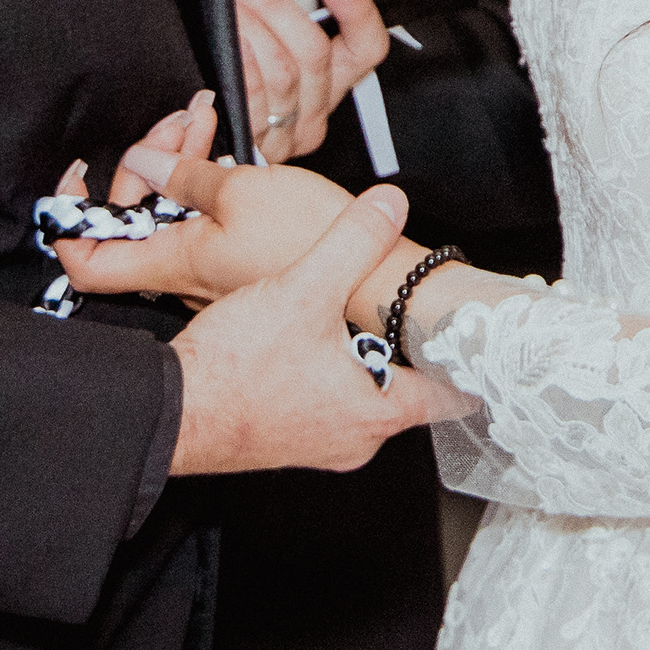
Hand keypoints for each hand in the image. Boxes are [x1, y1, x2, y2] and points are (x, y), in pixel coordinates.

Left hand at [52, 138, 350, 303]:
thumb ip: (185, 175)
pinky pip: (202, 219)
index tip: (80, 173)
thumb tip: (142, 162)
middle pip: (131, 220)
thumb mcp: (243, 190)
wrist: (373, 281)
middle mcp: (183, 273)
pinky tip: (229, 153)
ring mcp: (211, 270)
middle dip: (147, 160)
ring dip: (179, 162)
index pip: (86, 259)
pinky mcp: (239, 260)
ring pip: (169, 214)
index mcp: (172, 260)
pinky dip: (205, 180)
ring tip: (207, 124)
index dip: (70, 220)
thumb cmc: (311, 242)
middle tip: (181, 125)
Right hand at [164, 182, 478, 473]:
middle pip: (406, 390)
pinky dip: (326, 371)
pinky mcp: (289, 438)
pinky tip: (305, 340)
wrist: (171, 411)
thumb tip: (390, 205)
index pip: (452, 395)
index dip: (466, 360)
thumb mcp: (303, 288)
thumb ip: (352, 240)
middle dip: (404, 348)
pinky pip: (326, 402)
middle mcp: (354, 439)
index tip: (478, 336)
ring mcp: (320, 444)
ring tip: (353, 318)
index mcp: (376, 413)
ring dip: (360, 358)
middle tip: (408, 310)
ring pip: (363, 394)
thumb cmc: (232, 371)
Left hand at [234, 0, 387, 157]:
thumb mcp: (271, 39)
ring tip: (226, 8)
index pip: (367, 46)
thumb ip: (281, 10)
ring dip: (249, 31)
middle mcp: (320, 108)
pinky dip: (240, 70)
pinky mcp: (259, 148)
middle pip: (314, 52)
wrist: (204, 133)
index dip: (358, 13)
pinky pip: (253, 102)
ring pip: (282, 73)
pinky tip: (227, 49)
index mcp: (336, 77)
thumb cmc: (240, 73)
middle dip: (273, 7)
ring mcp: (290, 133)